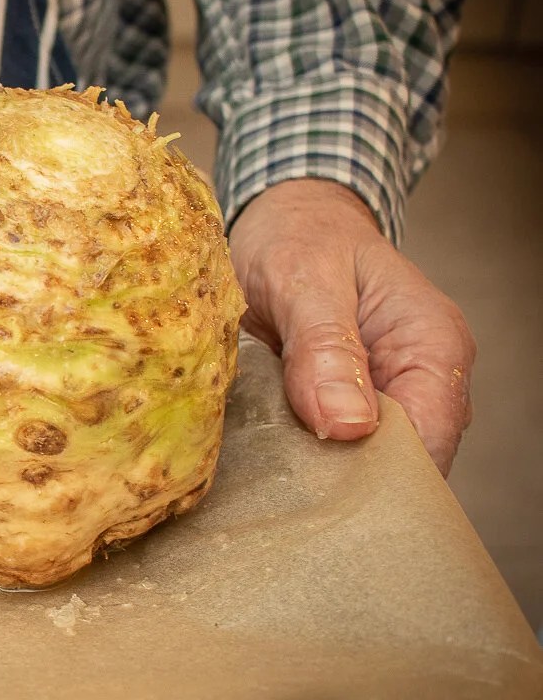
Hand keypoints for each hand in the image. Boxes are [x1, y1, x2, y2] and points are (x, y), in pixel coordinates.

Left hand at [229, 179, 473, 475]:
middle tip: (279, 481)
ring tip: (268, 466)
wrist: (283, 217)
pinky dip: (301, 453)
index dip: (377, 473)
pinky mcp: (345, 404)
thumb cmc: (300, 234)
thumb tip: (347, 425)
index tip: (316, 482)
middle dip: (343, 480)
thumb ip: (324, 346)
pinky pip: (331, 447)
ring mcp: (384, 395)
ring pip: (362, 462)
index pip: (429, 440)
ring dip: (317, 470)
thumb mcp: (304, 277)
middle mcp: (419, 379)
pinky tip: (267, 453)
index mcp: (432, 346)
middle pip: (399, 463)